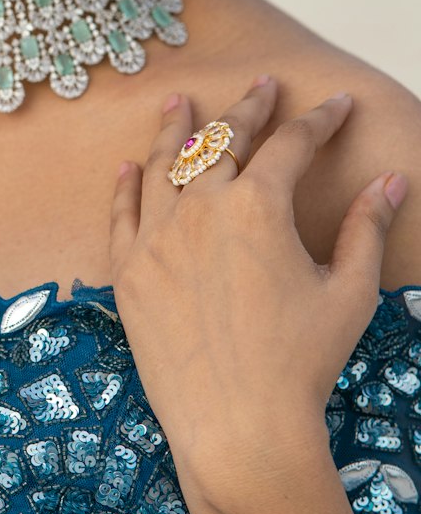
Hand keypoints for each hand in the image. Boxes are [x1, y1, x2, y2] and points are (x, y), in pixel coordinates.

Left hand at [108, 77, 407, 505]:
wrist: (238, 426)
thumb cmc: (302, 363)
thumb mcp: (349, 291)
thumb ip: (366, 228)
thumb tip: (391, 180)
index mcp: (259, 206)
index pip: (292, 144)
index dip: (318, 120)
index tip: (334, 104)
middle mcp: (201, 208)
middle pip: (223, 141)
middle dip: (248, 109)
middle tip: (261, 87)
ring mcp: (157, 236)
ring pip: (164, 165)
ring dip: (176, 129)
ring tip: (179, 103)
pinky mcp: (129, 271)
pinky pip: (122, 214)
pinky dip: (126, 185)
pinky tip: (130, 166)